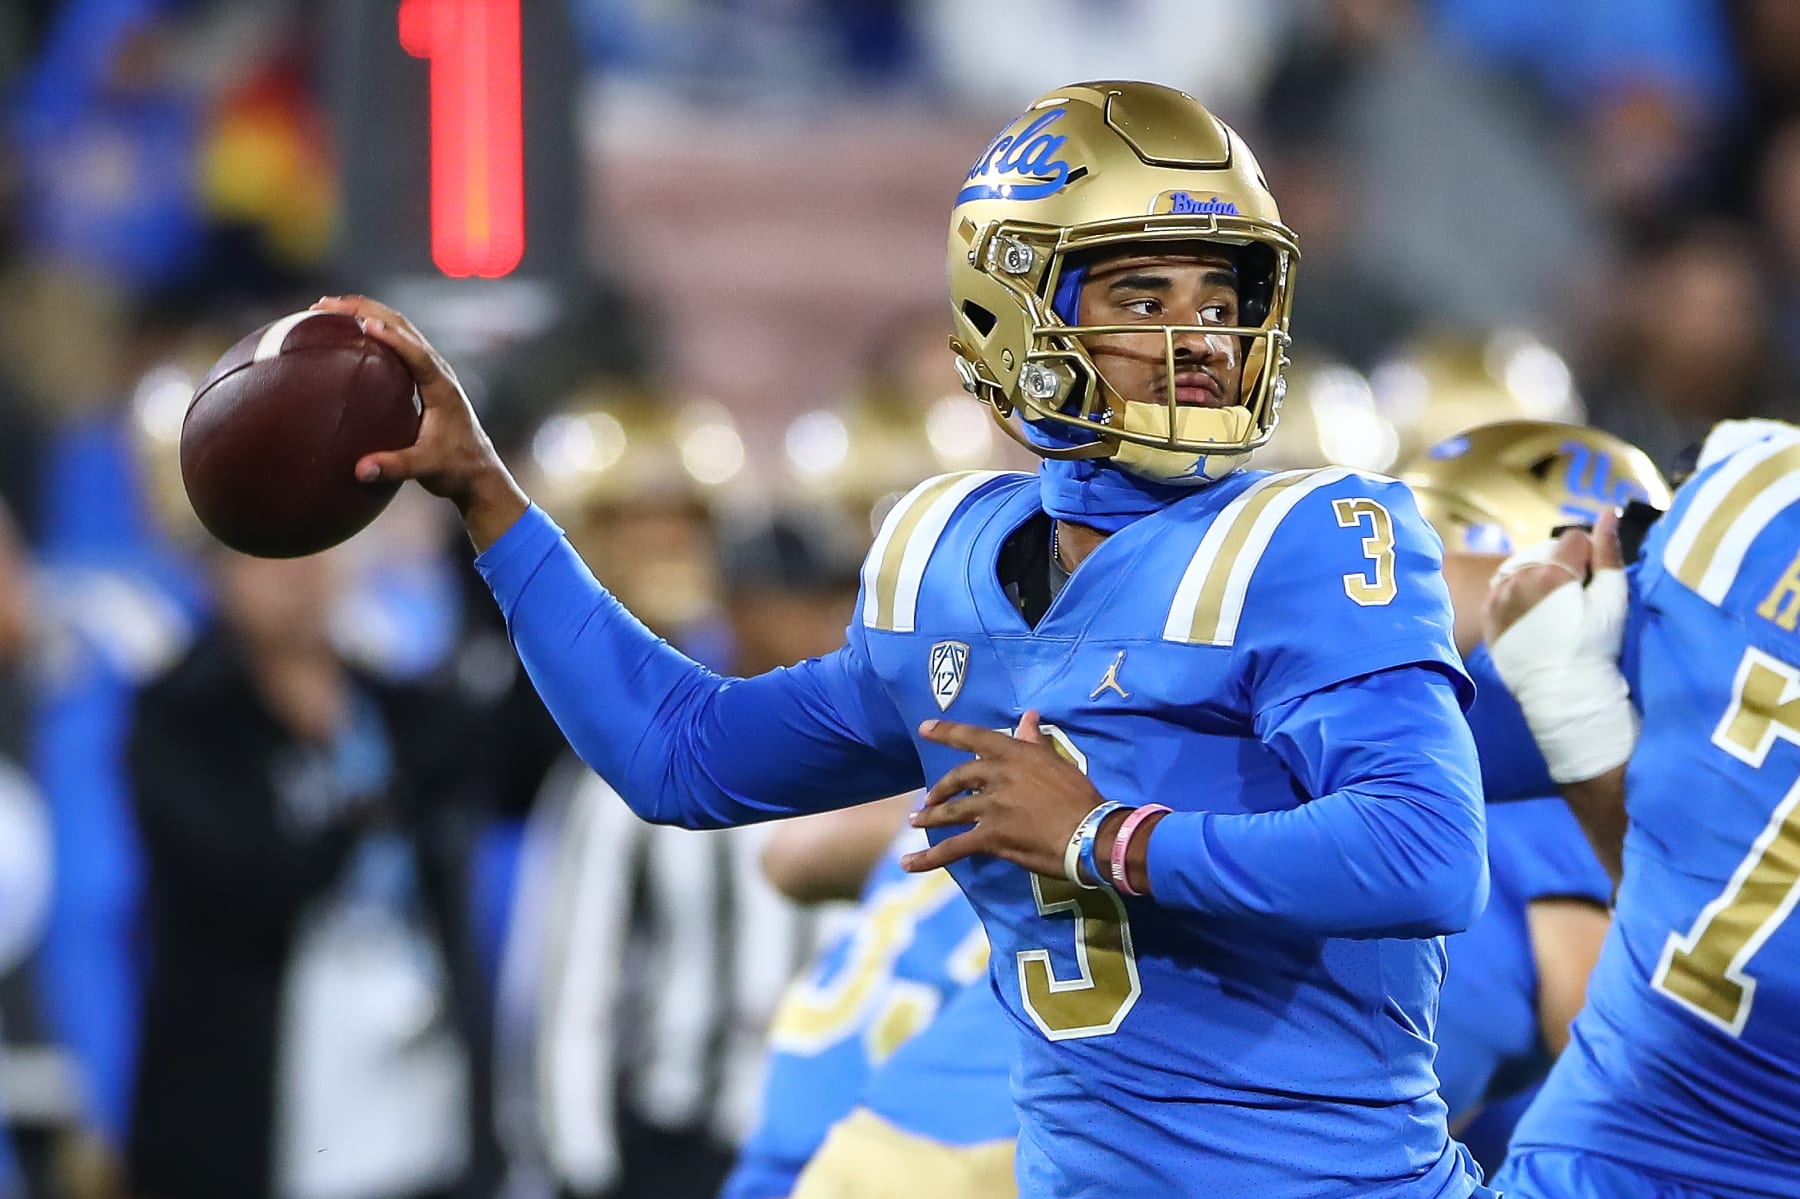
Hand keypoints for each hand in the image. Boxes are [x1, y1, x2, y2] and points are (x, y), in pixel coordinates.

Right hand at [311, 295, 527, 549]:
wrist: (478, 473)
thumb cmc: (456, 469)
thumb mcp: (426, 470)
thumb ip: (395, 467)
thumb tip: (360, 470)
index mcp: (442, 388)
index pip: (418, 355)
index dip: (393, 338)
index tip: (365, 324)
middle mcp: (437, 372)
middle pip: (402, 328)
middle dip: (364, 310)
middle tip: (323, 305)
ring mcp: (430, 371)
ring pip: (397, 329)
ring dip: (364, 313)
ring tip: (325, 308)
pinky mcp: (422, 377)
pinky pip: (395, 343)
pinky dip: (370, 330)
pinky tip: (343, 332)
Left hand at [902, 711, 1106, 877]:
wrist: (1089, 832)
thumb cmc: (1080, 796)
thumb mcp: (1058, 762)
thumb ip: (1036, 741)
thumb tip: (1028, 716)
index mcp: (1014, 755)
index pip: (975, 737)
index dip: (947, 732)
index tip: (924, 728)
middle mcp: (997, 776)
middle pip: (958, 778)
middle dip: (940, 788)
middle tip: (929, 799)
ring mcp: (991, 807)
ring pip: (950, 811)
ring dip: (930, 817)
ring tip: (915, 822)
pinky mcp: (991, 836)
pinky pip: (954, 848)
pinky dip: (928, 858)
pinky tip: (910, 863)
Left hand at [1483, 508, 1636, 784]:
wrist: (1564, 693)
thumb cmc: (1595, 647)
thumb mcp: (1612, 600)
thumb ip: (1609, 552)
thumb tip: (1607, 512)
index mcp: (1551, 572)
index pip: (1573, 539)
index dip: (1588, 558)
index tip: (1591, 584)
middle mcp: (1517, 580)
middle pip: (1544, 551)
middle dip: (1560, 565)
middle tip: (1572, 601)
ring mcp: (1497, 598)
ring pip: (1521, 567)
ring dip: (1536, 578)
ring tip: (1553, 610)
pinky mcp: (1488, 616)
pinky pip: (1502, 589)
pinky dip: (1516, 595)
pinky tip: (1533, 616)